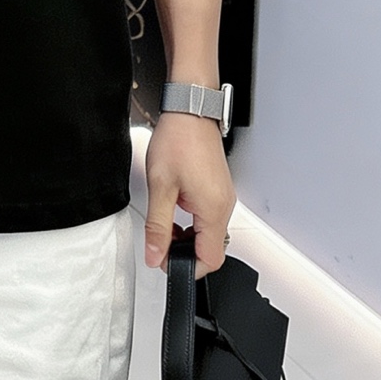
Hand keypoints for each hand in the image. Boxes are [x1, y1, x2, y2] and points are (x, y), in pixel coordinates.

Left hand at [144, 110, 235, 278]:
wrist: (189, 112)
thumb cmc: (178, 141)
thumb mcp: (160, 187)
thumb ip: (158, 226)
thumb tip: (155, 256)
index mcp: (213, 210)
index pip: (210, 259)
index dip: (187, 267)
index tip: (165, 260)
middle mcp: (224, 206)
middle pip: (211, 248)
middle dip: (185, 252)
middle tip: (160, 240)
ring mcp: (224, 197)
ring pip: (209, 233)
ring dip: (187, 236)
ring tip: (165, 220)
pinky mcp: (219, 189)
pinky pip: (209, 216)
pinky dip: (192, 221)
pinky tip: (176, 206)